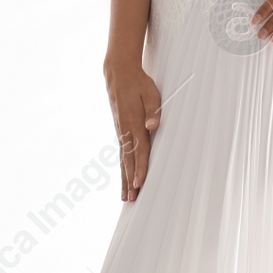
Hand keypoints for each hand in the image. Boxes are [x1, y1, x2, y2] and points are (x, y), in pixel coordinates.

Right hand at [103, 60, 161, 201]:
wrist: (119, 73)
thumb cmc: (138, 83)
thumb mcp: (151, 92)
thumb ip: (153, 110)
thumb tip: (153, 126)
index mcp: (134, 122)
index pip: (140, 151)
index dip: (140, 168)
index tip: (139, 184)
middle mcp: (125, 129)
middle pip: (128, 160)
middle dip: (129, 181)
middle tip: (130, 199)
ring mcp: (120, 130)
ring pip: (122, 159)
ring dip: (124, 178)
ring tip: (125, 196)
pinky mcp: (119, 129)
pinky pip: (121, 152)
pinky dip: (121, 166)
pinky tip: (123, 176)